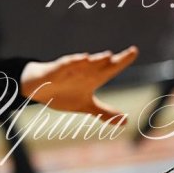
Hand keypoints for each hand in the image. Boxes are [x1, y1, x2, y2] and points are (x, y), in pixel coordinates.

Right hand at [21, 46, 138, 124]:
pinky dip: (74, 62)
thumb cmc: (65, 94)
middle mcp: (85, 71)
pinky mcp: (57, 69)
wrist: (39, 89)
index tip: (135, 51)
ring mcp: (72, 69)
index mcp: (93, 78)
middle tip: (132, 52)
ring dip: (97, 60)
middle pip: (102, 64)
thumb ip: (105, 113)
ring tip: (109, 56)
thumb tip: (126, 121)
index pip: (111, 68)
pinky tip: (83, 59)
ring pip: (86, 63)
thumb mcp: (86, 106)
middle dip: (115, 59)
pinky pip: (67, 64)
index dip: (124, 60)